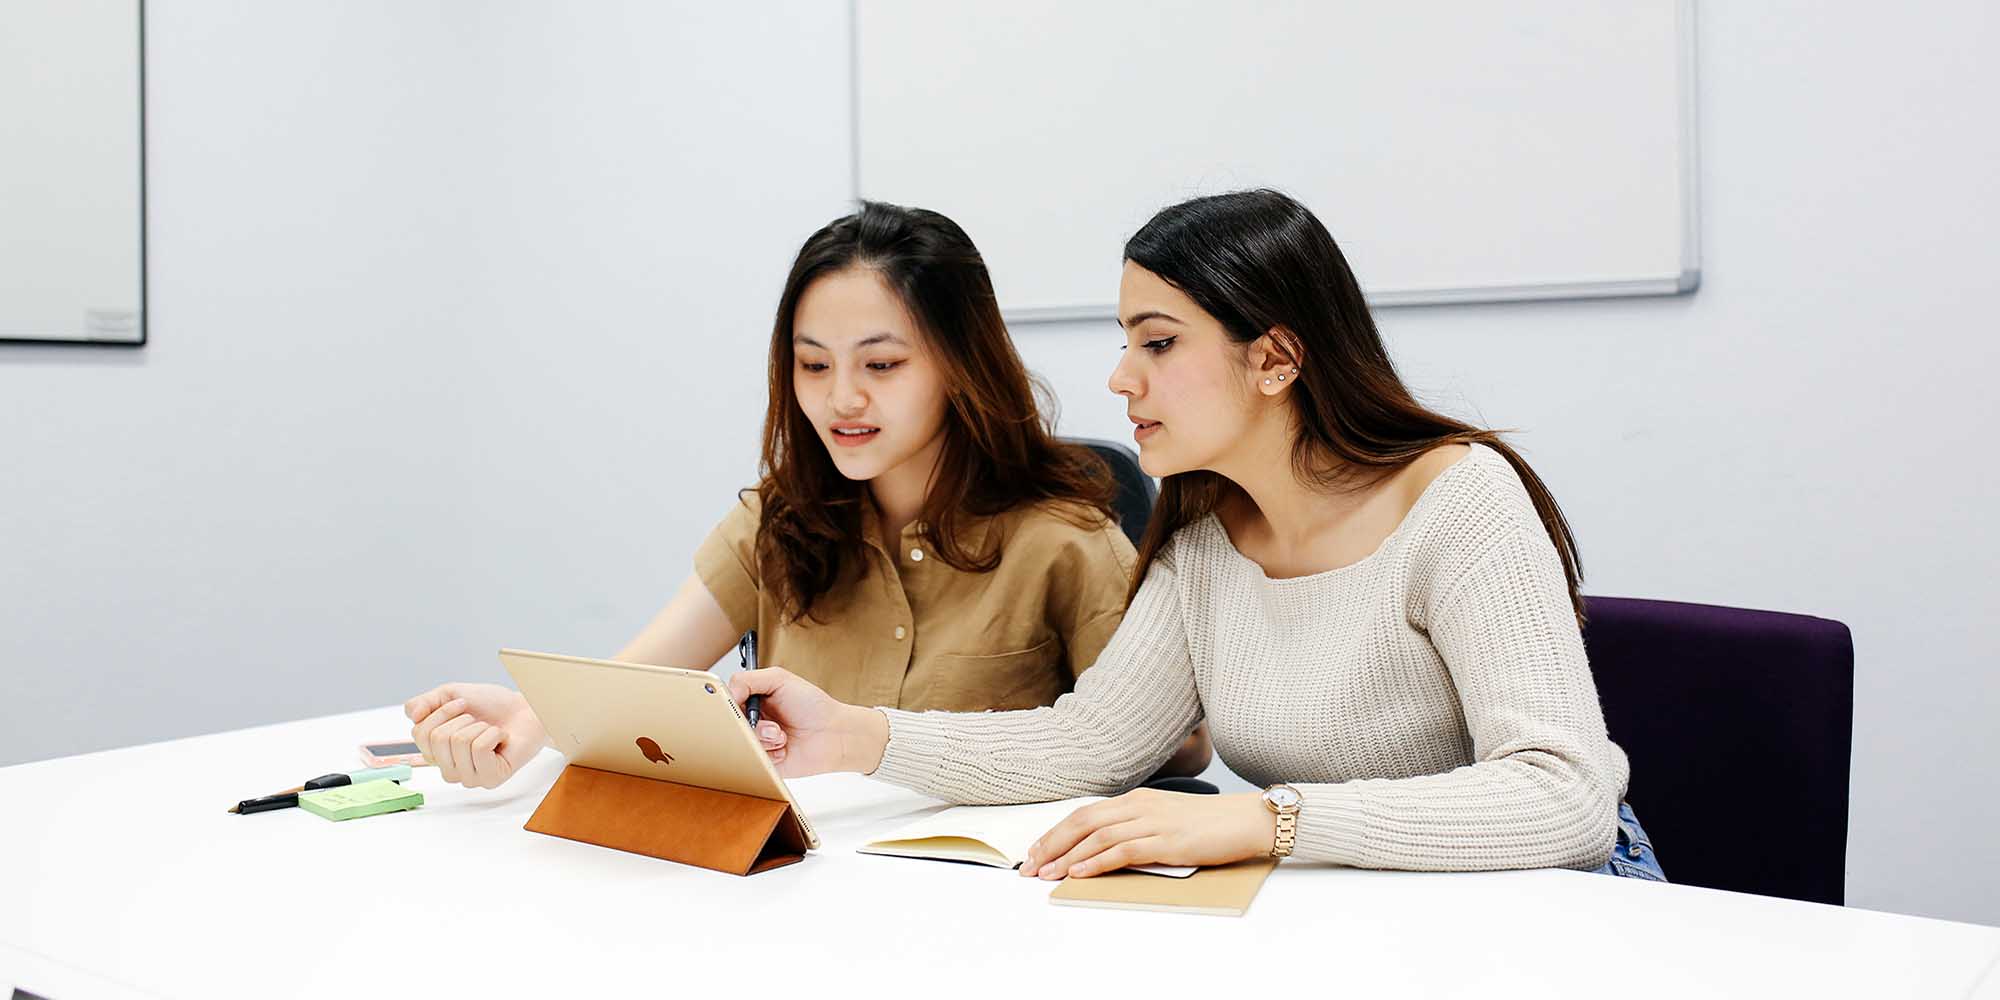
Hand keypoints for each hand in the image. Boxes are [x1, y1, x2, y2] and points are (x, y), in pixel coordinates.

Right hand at [404, 682, 546, 788]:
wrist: (526, 709)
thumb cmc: (491, 705)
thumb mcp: (450, 694)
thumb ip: (424, 702)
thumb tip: (412, 715)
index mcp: (436, 753)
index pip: (419, 733)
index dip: (442, 711)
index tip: (462, 703)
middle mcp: (449, 769)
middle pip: (437, 738)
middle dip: (461, 718)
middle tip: (479, 720)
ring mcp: (469, 778)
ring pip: (459, 742)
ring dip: (479, 726)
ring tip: (491, 731)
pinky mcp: (490, 779)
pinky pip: (480, 749)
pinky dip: (494, 734)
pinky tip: (501, 740)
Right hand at [727, 667, 886, 777]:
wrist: (833, 735)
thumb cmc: (813, 706)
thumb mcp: (780, 679)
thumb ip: (748, 679)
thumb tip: (727, 692)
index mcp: (751, 700)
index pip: (725, 701)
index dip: (727, 704)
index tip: (736, 705)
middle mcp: (751, 721)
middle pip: (729, 724)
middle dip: (749, 724)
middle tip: (768, 724)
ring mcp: (756, 743)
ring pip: (739, 744)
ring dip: (762, 739)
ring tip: (782, 736)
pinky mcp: (761, 763)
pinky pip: (751, 761)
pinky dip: (768, 754)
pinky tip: (783, 750)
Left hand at [1019, 789, 1274, 878]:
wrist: (1245, 819)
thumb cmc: (1208, 823)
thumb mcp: (1165, 818)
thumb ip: (1136, 827)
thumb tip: (1104, 848)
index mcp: (1136, 799)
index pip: (1085, 813)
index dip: (1056, 832)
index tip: (1036, 850)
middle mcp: (1139, 806)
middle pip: (1083, 821)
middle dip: (1052, 844)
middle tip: (1030, 866)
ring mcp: (1152, 822)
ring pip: (1097, 836)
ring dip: (1068, 857)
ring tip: (1047, 873)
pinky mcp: (1166, 841)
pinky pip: (1123, 850)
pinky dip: (1097, 862)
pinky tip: (1079, 873)